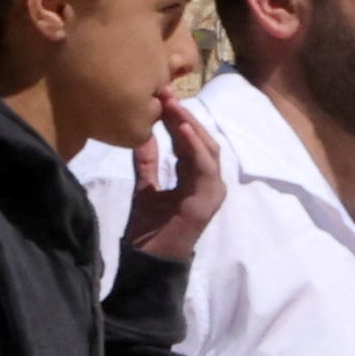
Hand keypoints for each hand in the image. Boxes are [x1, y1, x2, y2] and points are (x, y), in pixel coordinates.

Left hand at [124, 91, 226, 274]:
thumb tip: (142, 134)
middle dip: (186, 117)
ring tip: (174, 106)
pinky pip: (205, 167)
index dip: (177, 120)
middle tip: (167, 93)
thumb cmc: (149, 231)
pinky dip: (196, 146)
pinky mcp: (208, 199)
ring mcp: (212, 191)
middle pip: (202, 141)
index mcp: (195, 178)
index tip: (161, 98)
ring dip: (191, 126)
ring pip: (208, 150)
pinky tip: (182, 129)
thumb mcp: (145, 188)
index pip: (190, 142)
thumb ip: (147, 163)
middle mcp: (209, 182)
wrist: (149, 262)